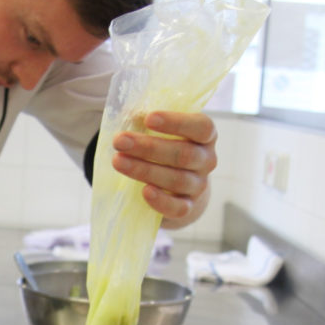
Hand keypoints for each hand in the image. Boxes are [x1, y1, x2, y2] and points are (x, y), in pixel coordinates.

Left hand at [111, 110, 216, 228]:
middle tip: (119, 141)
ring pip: (177, 179)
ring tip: (118, 161)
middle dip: (148, 147)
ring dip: (144, 170)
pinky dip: (161, 201)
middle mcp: (207, 160)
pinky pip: (178, 208)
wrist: (177, 189)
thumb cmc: (165, 150)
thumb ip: (148, 123)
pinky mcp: (188, 208)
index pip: (201, 127)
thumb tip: (129, 116)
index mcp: (205, 136)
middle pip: (183, 154)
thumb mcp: (161, 133)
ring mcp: (199, 186)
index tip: (149, 118)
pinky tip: (144, 191)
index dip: (176, 122)